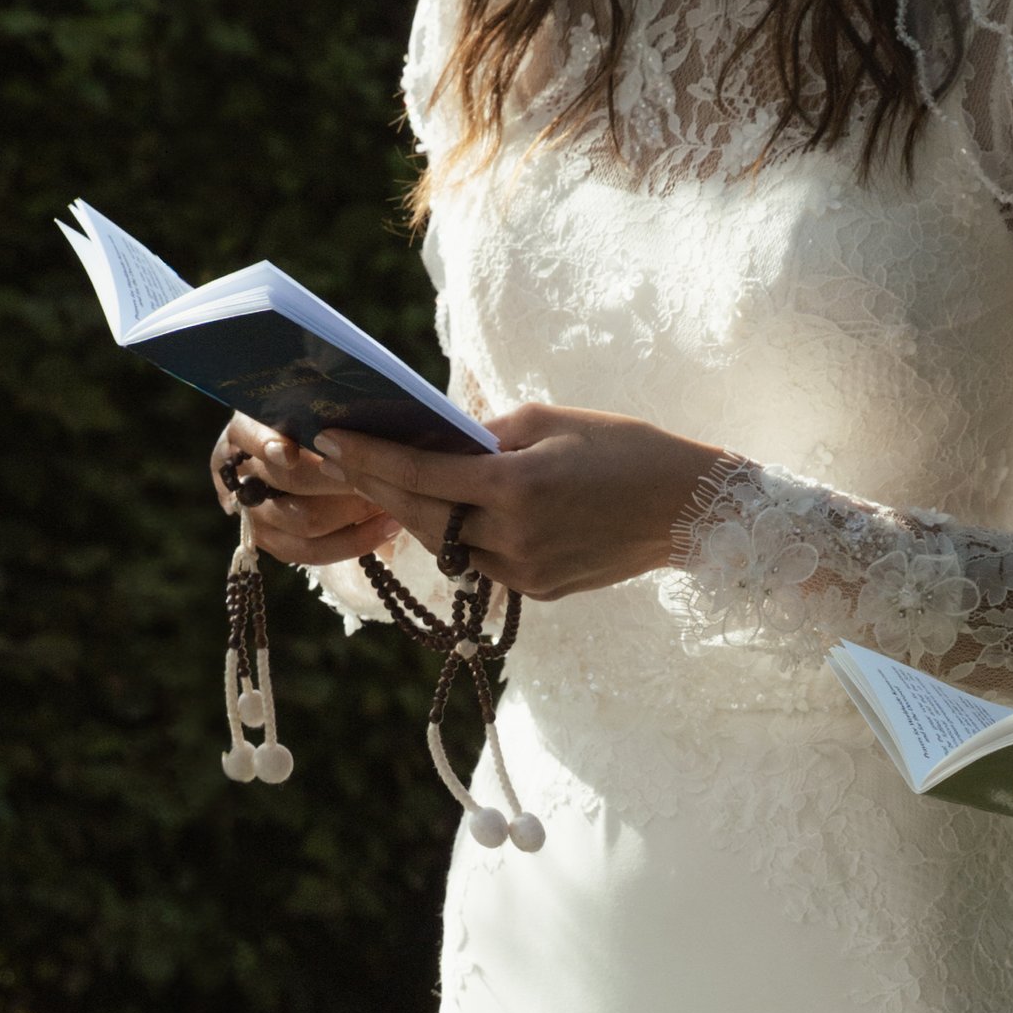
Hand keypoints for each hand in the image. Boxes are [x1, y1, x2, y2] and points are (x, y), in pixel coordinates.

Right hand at [210, 413, 397, 567]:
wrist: (312, 468)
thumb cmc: (319, 428)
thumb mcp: (312, 411)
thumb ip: (321, 413)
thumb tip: (357, 412)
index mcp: (242, 433)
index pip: (247, 435)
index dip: (266, 443)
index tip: (290, 451)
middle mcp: (243, 477)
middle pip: (287, 482)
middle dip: (336, 479)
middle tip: (378, 472)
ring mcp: (257, 517)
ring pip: (306, 523)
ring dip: (355, 511)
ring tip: (392, 498)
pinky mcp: (279, 547)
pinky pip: (317, 552)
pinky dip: (358, 540)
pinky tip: (391, 525)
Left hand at [308, 402, 728, 601]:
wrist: (684, 508)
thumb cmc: (620, 447)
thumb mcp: (546, 420)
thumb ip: (480, 435)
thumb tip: (427, 440)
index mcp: (516, 486)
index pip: (419, 473)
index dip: (367, 456)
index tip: (328, 439)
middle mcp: (516, 538)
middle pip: (423, 516)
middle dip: (380, 487)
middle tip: (344, 459)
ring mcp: (528, 572)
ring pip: (449, 546)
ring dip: (418, 516)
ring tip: (390, 484)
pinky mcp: (540, 592)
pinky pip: (483, 564)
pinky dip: (462, 537)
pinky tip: (450, 513)